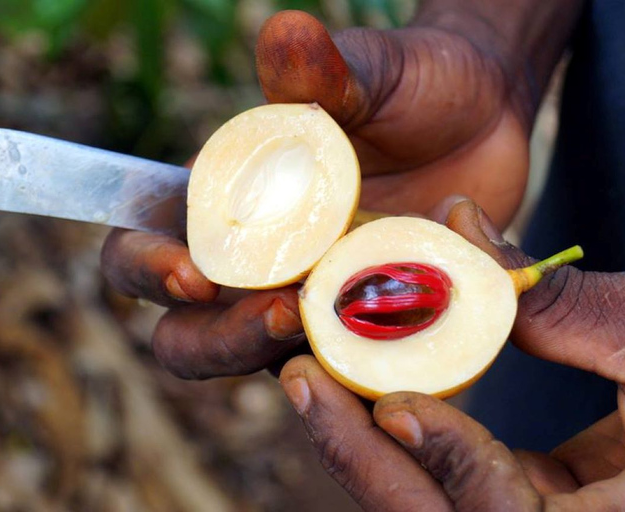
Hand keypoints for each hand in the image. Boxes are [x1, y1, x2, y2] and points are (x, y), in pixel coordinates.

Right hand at [102, 10, 532, 380]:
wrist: (485, 117)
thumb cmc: (412, 84)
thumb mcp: (374, 72)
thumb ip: (325, 71)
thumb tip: (284, 31)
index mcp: (222, 205)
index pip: (139, 248)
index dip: (143, 268)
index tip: (192, 273)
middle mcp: (251, 266)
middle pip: (187, 336)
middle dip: (217, 339)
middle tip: (281, 313)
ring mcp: (304, 306)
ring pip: (256, 367)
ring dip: (282, 363)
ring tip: (334, 328)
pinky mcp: (361, 333)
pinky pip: (342, 378)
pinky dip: (355, 381)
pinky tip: (394, 362)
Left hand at [279, 199, 624, 510]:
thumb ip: (560, 297)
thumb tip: (454, 221)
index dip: (458, 468)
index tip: (398, 411)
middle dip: (366, 461)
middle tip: (301, 382)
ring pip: (433, 506)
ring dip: (366, 448)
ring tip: (308, 378)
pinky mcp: (532, 497)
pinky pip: (452, 479)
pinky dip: (403, 437)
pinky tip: (361, 383)